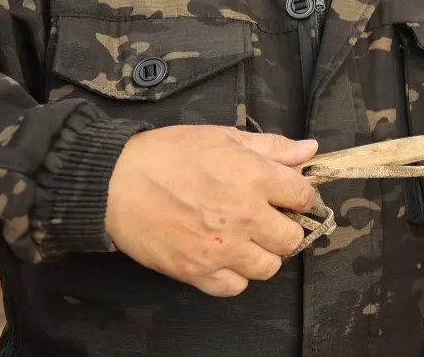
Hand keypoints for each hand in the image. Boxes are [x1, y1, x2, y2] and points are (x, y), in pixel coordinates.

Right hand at [106, 125, 318, 297]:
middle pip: (291, 237)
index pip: (304, 196)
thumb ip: (271, 146)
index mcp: (255, 177)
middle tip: (267, 221)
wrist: (114, 182)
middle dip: (284, 228)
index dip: (299, 196)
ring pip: (268, 267)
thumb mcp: (223, 136)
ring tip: (246, 241)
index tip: (287, 198)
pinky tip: (224, 259)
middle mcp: (245, 216)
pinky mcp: (196, 270)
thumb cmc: (167, 154)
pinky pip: (234, 287)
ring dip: (262, 255)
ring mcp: (221, 248)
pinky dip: (233, 277)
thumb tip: (309, 150)